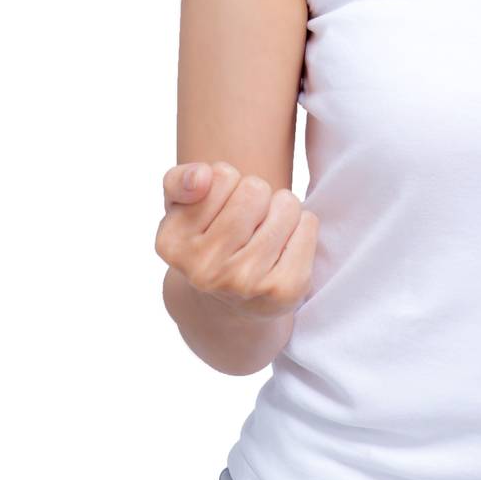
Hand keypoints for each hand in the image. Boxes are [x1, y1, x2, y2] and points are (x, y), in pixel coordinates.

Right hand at [154, 160, 319, 320]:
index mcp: (172, 244)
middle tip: (250, 220)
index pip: (222, 175)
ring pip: (285, 205)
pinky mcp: (282, 290)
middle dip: (259, 194)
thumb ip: (179, 180)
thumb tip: (201, 177)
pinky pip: (308, 225)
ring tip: (266, 233)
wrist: (231, 304)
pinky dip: (303, 226)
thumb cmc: (209, 238)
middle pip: (256, 189)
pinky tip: (284, 248)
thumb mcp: (183, 207)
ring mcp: (243, 283)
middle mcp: (203, 269)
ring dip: (283, 210)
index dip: (230, 183)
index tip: (221, 208)